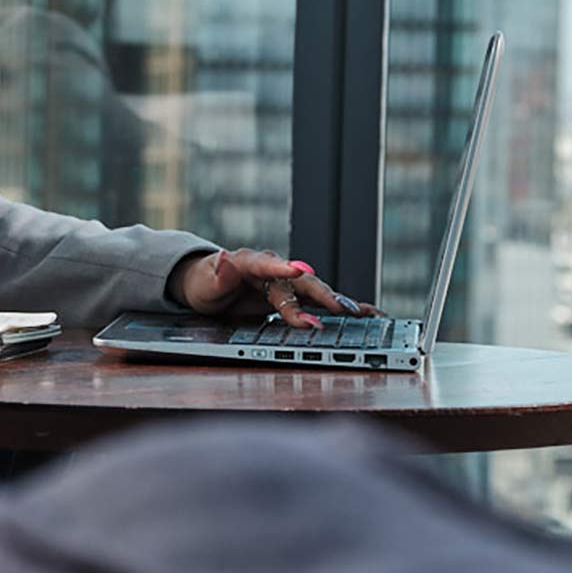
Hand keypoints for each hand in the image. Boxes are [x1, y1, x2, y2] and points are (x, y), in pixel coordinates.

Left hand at [166, 248, 382, 328]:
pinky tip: (367, 314)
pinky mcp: (295, 297)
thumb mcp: (204, 284)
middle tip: (340, 308)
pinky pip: (321, 302)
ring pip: (316, 291)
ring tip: (365, 313)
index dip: (281, 268)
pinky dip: (343, 307)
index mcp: (249, 262)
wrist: (211, 287)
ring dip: (339, 302)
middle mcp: (274, 269)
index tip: (298, 269)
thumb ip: (217, 275)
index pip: (265, 263)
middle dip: (320, 295)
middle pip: (299, 282)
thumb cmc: (206, 284)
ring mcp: (287, 283)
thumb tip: (223, 257)